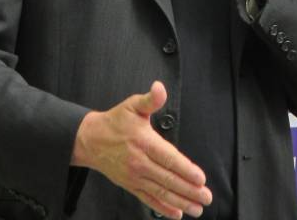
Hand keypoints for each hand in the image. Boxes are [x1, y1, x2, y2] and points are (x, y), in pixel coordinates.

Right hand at [72, 81, 211, 217]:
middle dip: (189, 190)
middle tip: (206, 197)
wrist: (90, 140)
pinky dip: (162, 208)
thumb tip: (160, 88)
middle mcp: (140, 162)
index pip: (168, 158)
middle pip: (168, 179)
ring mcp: (134, 177)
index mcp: (144, 142)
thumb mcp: (133, 105)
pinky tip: (176, 213)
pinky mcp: (130, 185)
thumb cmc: (115, 122)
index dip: (185, 170)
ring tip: (197, 209)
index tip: (201, 178)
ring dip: (181, 202)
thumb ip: (151, 99)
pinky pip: (148, 199)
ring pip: (161, 192)